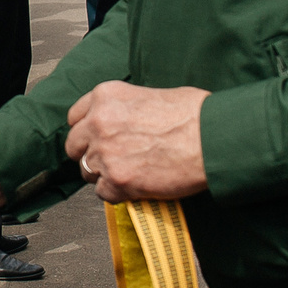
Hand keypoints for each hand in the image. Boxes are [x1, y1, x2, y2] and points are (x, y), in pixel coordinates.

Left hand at [67, 82, 210, 202]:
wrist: (213, 138)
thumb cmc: (194, 115)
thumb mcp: (151, 94)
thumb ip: (125, 109)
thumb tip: (121, 123)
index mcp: (105, 96)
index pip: (74, 117)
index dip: (86, 131)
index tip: (95, 138)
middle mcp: (99, 122)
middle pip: (74, 146)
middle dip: (90, 154)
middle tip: (112, 158)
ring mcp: (106, 153)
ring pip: (87, 172)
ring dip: (104, 175)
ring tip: (130, 172)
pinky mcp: (118, 180)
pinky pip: (103, 193)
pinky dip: (117, 193)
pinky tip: (137, 185)